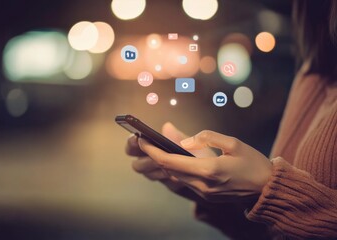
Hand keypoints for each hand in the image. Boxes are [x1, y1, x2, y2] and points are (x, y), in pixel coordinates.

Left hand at [138, 130, 271, 201]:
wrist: (267, 188)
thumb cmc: (253, 163)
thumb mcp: (233, 143)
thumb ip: (207, 138)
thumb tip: (185, 140)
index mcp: (209, 170)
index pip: (170, 161)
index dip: (152, 151)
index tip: (142, 140)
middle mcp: (203, 184)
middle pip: (169, 170)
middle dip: (155, 156)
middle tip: (147, 142)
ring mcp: (204, 193)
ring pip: (175, 177)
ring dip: (165, 163)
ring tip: (158, 148)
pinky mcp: (207, 196)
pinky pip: (185, 181)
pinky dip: (177, 170)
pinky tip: (176, 160)